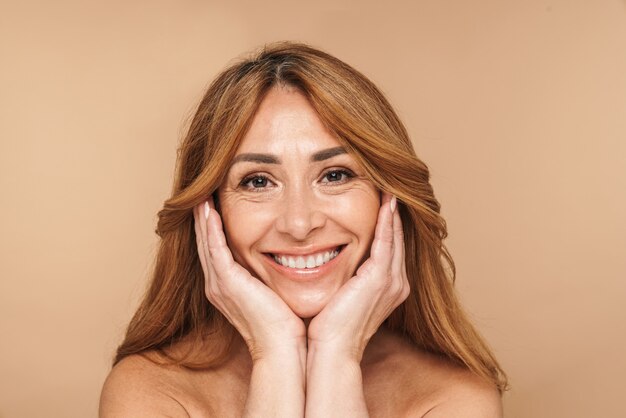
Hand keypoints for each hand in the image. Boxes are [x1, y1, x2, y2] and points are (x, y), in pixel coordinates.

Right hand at [193, 196, 305, 360]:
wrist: (283, 348)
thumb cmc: (285, 324)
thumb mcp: (274, 292)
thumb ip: (271, 275)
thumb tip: (289, 258)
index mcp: (229, 286)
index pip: (216, 249)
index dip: (214, 227)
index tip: (217, 203)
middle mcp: (218, 284)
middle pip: (205, 242)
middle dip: (204, 217)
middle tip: (202, 192)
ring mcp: (219, 283)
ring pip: (205, 242)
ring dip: (203, 217)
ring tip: (201, 194)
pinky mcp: (227, 282)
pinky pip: (214, 248)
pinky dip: (210, 228)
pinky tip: (209, 209)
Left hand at [307, 192, 408, 359]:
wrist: (331, 349)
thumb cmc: (329, 327)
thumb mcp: (341, 297)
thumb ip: (344, 278)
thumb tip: (325, 261)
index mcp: (388, 287)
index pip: (389, 247)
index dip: (386, 224)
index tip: (380, 202)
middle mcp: (396, 283)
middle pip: (396, 238)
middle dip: (392, 214)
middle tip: (388, 187)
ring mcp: (391, 280)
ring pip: (394, 236)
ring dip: (391, 211)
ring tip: (389, 188)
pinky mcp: (380, 278)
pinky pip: (386, 241)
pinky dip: (386, 220)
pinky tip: (385, 202)